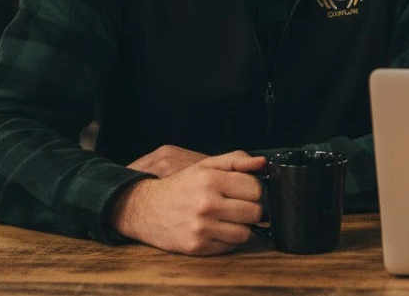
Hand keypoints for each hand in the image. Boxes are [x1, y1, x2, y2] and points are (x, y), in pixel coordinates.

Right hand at [111, 151, 265, 254]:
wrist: (145, 208)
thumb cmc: (180, 185)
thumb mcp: (205, 166)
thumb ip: (236, 160)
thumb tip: (262, 163)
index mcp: (211, 180)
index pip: (255, 189)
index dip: (253, 190)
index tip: (244, 191)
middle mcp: (206, 204)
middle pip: (254, 213)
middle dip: (250, 209)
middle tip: (238, 206)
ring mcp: (201, 227)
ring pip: (245, 233)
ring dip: (241, 227)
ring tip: (228, 219)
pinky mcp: (196, 246)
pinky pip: (228, 247)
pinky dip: (227, 240)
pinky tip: (216, 229)